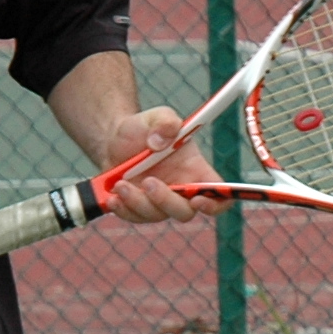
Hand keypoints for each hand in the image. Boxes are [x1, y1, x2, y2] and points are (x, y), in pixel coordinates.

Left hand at [103, 108, 229, 223]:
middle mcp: (181, 192)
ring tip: (120, 184)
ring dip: (137, 202)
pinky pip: (134, 217)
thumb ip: (165, 121)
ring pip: (156, 215)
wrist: (113, 138)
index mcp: (196, 171)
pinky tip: (112, 197)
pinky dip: (123, 209)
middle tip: (148, 182)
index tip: (198, 199)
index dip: (216, 203)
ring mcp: (159, 204)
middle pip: (185, 212)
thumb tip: (159, 143)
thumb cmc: (144, 128)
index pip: (219, 195)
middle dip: (166, 201)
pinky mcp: (137, 209)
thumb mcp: (157, 115)